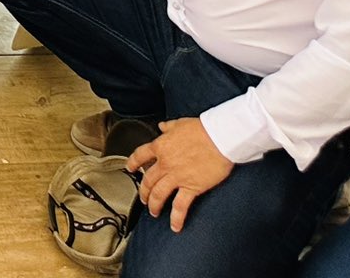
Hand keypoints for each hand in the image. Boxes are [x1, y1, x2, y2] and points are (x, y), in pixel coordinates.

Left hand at [128, 119, 232, 233]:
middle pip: (148, 180)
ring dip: (154, 205)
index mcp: (161, 146)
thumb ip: (168, 127)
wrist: (219, 138)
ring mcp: (177, 177)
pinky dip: (176, 218)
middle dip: (144, 191)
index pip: (140, 155)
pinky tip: (175, 226)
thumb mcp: (180, 124)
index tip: (129, 168)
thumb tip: (162, 126)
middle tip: (143, 199)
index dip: (132, 163)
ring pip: (158, 194)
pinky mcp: (191, 187)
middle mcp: (165, 163)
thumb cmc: (202, 130)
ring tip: (154, 212)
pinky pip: (180, 206)